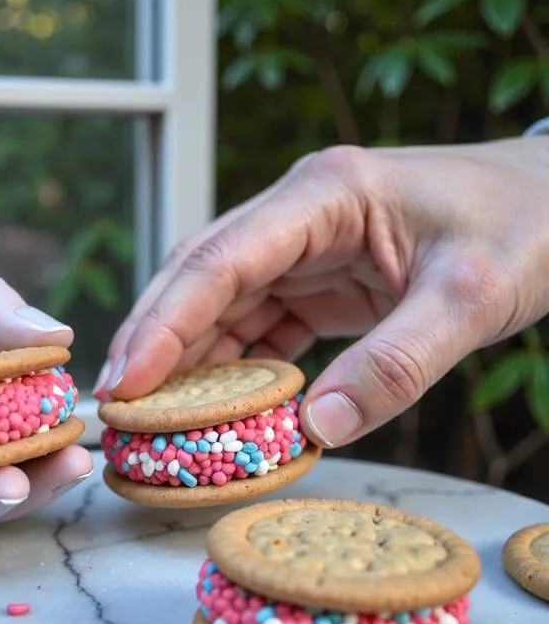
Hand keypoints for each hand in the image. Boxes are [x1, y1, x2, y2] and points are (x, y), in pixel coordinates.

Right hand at [97, 138, 548, 447]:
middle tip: (116, 404)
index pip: (221, 258)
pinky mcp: (323, 278)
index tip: (128, 380)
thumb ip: (398, 364)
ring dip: (187, 357)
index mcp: (326, 195)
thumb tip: (317, 429)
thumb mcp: (472, 297)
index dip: (166, 321)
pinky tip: (216, 404)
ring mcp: (308, 246)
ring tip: (151, 414)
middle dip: (155, 338)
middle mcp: (302, 214)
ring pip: (223, 302)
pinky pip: (262, 323)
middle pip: (202, 276)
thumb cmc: (527, 227)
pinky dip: (235, 364)